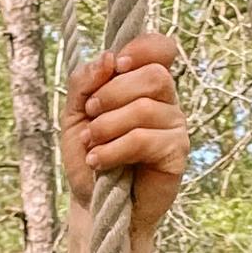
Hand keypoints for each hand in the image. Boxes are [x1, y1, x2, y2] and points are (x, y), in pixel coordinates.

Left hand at [62, 34, 188, 236]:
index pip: (162, 49)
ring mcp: (175, 129)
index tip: (116, 64)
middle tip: (91, 115)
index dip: (143, 48)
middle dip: (112, 93)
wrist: (93, 204)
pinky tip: (99, 161)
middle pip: (154, 76)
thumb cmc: (89, 155)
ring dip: (108, 125)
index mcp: (145, 86)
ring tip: (92, 144)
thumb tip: (108, 58)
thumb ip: (85, 82)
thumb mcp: (75, 114)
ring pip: (146, 108)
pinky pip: (145, 140)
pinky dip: (114, 149)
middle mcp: (166, 103)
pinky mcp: (176, 155)